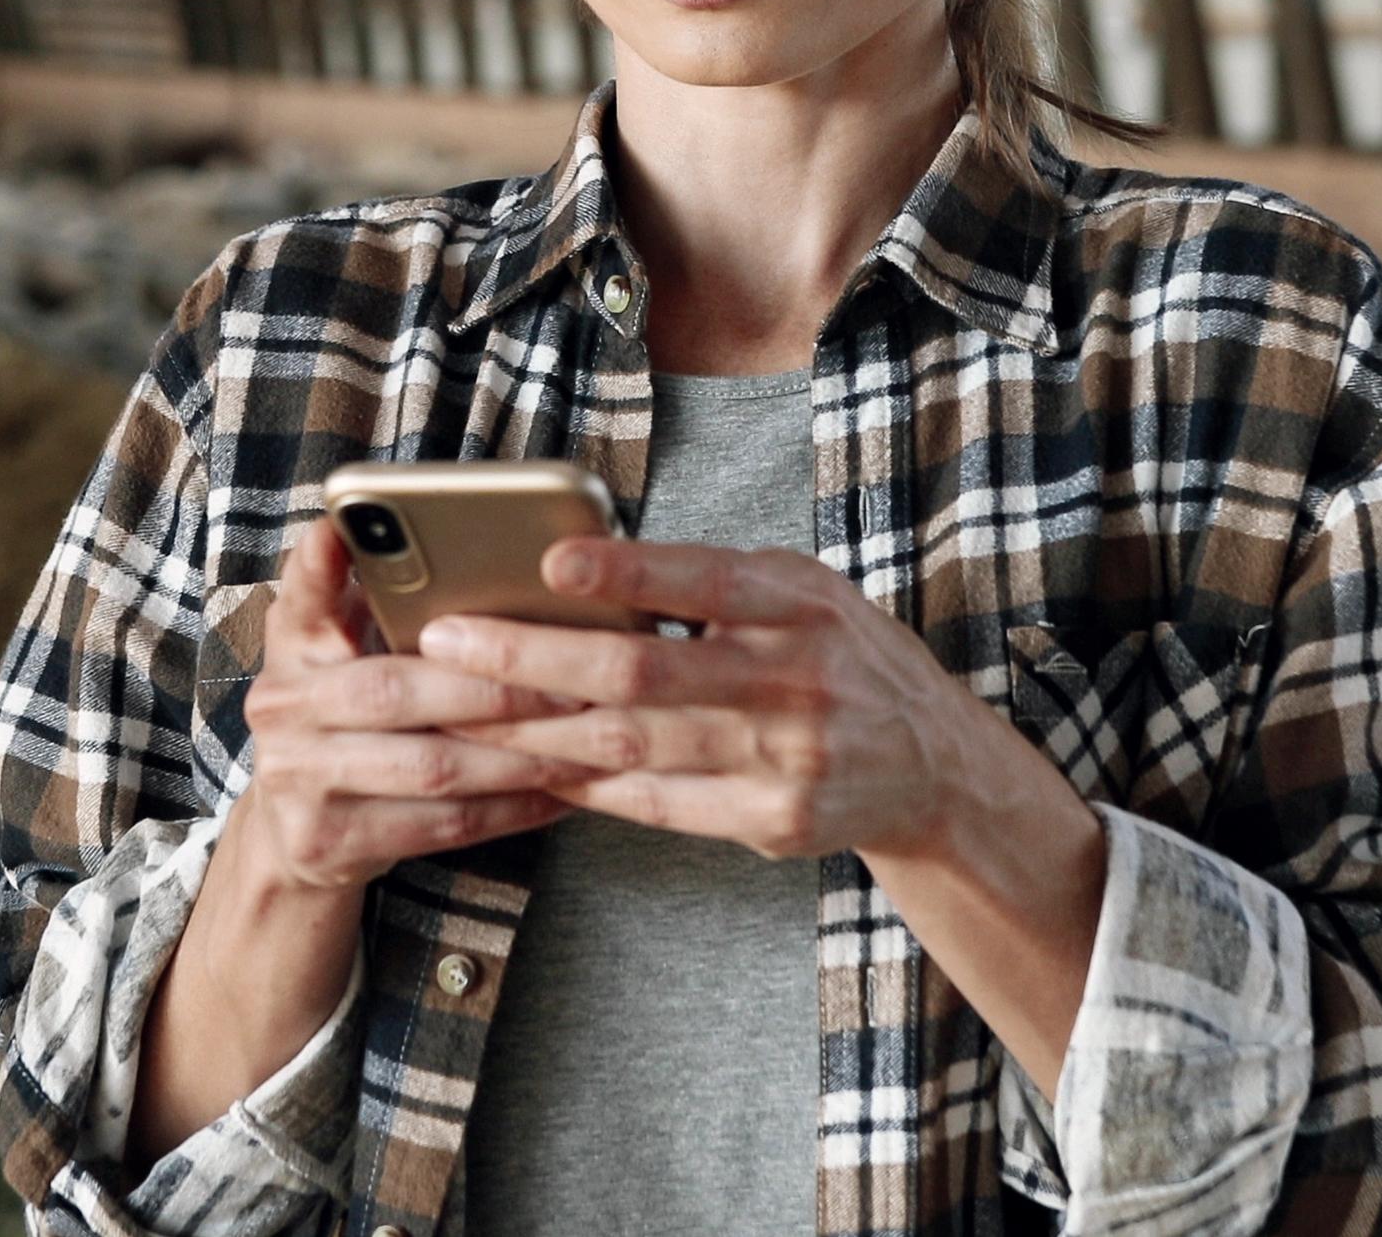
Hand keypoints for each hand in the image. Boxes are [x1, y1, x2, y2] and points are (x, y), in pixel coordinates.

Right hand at [237, 514, 611, 892]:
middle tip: (575, 683)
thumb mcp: (353, 645)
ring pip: (431, 766)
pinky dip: (510, 808)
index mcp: (294, 641)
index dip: (318, 566)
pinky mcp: (327, 839)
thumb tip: (471, 543)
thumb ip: (387, 595)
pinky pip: (442, 823)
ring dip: (521, 756)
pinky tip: (560, 790)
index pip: (304, 594)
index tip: (339, 530)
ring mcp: (296, 777)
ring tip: (587, 739)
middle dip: (495, 689)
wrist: (299, 830)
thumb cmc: (355, 712)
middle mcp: (280, 705)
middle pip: (394, 690)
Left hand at [427, 535, 970, 861]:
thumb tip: (581, 573)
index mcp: (798, 603)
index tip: (551, 559)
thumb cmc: (837, 652)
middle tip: (449, 641)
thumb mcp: (798, 590)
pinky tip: (530, 763)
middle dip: (534, 659)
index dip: (627, 573)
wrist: (932, 763)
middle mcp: (795, 679)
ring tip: (460, 707)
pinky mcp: (774, 822)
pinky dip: (588, 783)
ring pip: (634, 746)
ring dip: (535, 728)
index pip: (702, 580)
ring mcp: (786, 760)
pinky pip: (658, 803)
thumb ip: (709, 582)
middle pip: (645, 674)